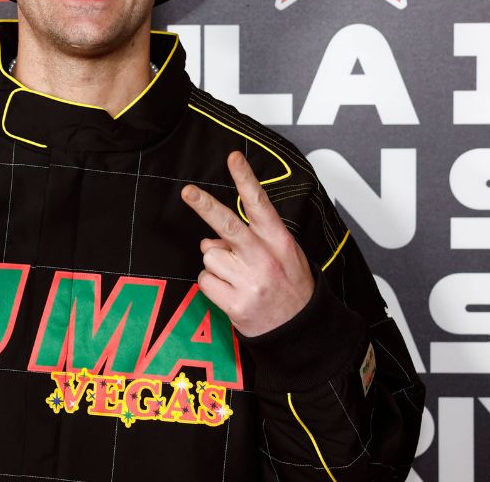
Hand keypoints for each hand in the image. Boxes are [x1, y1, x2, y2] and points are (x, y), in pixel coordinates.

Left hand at [180, 151, 313, 336]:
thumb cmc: (290, 287)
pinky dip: (212, 284)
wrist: (301, 331)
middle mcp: (264, 259)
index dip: (245, 179)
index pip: (259, 204)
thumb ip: (252, 239)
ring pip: (210, 256)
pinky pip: (205, 281)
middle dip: (205, 205)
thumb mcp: (284, 254)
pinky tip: (230, 291)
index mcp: (279, 241)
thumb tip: (212, 238)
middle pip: (228, 225)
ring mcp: (250, 282)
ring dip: (216, 263)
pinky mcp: (236, 304)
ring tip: (236, 276)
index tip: (233, 158)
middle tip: (188, 192)